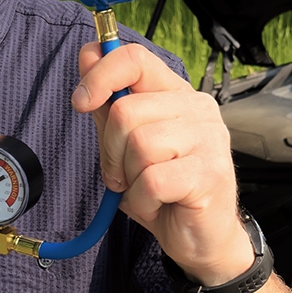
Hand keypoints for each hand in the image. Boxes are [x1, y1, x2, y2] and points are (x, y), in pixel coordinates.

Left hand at [71, 42, 253, 285]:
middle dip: (110, 150)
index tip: (81, 101)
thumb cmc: (163, 190)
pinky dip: (143, 200)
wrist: (202, 240)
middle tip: (123, 174)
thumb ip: (108, 103)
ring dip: (129, 178)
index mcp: (176, 93)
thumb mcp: (125, 145)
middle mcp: (198, 108)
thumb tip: (88, 52)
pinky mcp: (210, 173)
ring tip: (145, 190)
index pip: (135, 58)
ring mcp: (209, 139)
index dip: (100, 74)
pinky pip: (152, 180)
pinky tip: (157, 205)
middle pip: (126, 111)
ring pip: (139, 144)